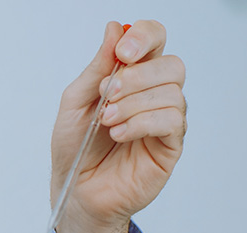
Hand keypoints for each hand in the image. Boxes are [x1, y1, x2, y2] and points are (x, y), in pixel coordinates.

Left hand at [51, 21, 186, 232]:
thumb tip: (114, 28)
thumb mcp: (75, 103)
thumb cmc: (74, 148)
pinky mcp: (170, 145)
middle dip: (137, 76)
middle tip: (107, 95)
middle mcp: (155, 94)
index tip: (122, 52)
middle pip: (172, 64)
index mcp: (133, 77)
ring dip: (133, 104)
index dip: (144, 37)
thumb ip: (96, 68)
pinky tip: (118, 134)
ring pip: (171, 92)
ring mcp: (166, 120)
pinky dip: (141, 122)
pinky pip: (171, 120)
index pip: (155, 39)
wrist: (75, 190)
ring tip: (106, 122)